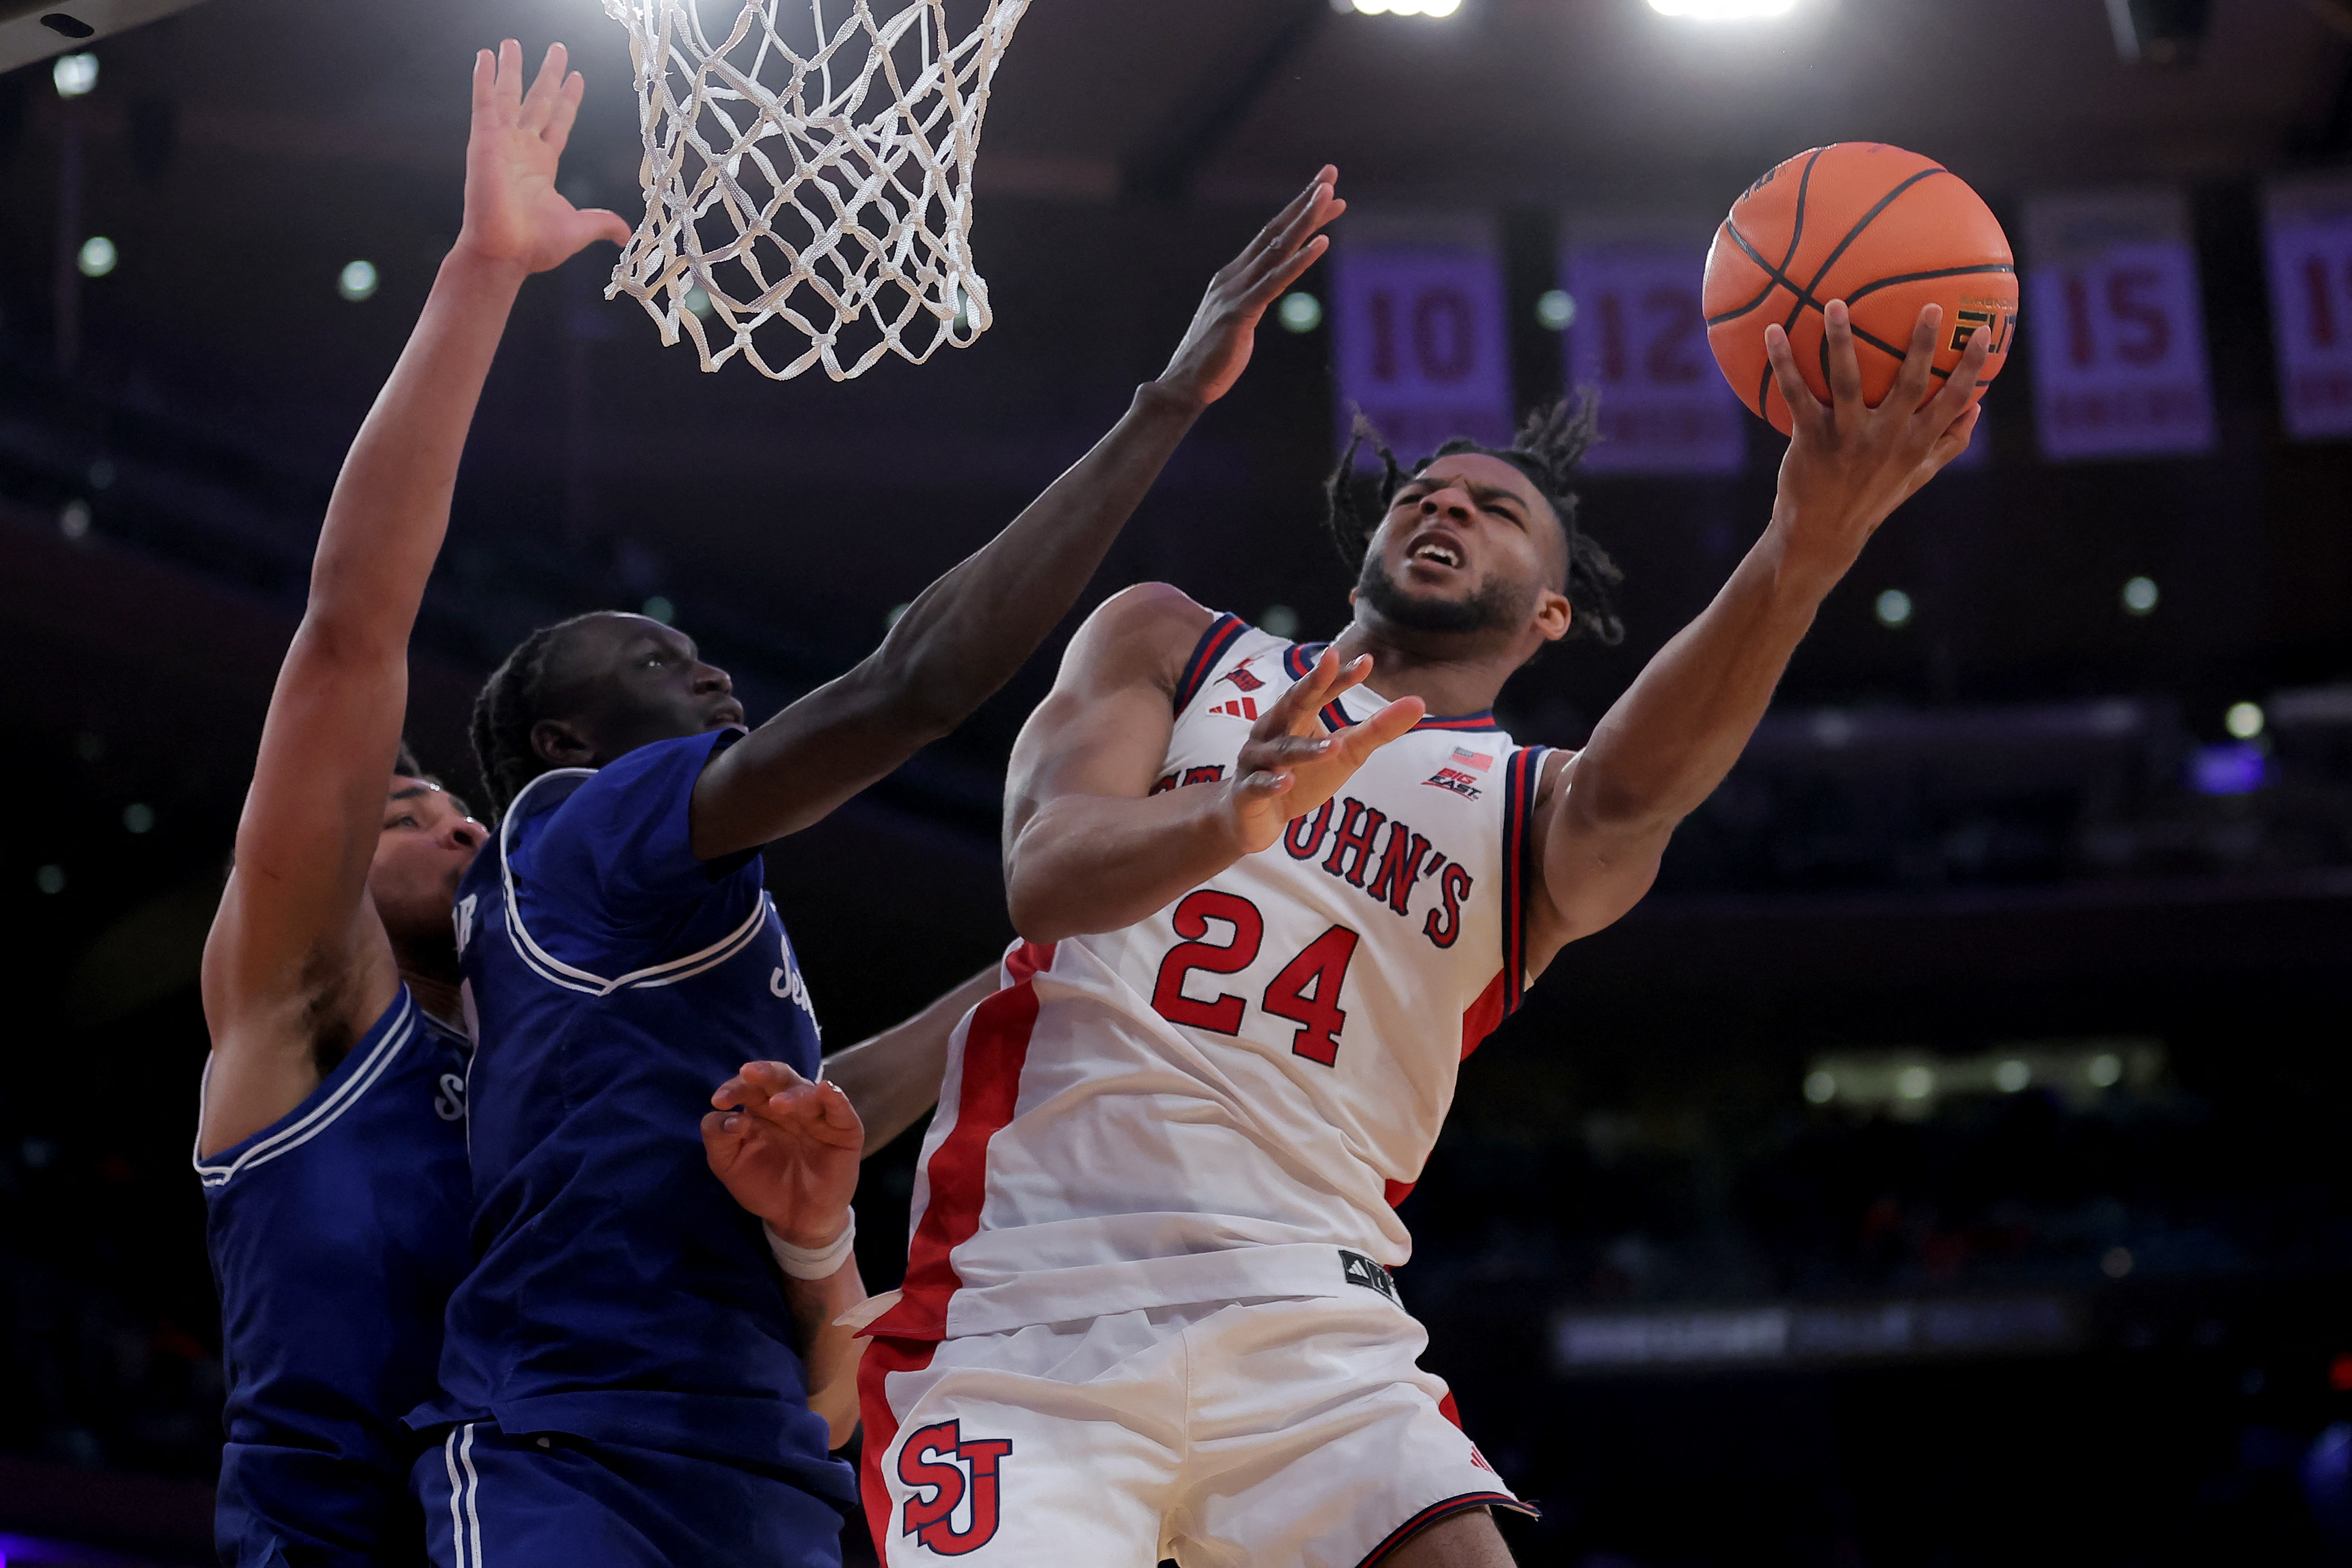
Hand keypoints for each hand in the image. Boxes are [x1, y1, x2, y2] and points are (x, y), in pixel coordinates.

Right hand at [456, 40, 632, 276]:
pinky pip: (484, 103)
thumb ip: (602, 223)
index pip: (558, 122)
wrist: (506, 251)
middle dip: (547, 75)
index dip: (568, 99)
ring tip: (511, 43)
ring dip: (511, 69)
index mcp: (543, 165)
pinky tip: (484, 56)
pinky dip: (483, 79)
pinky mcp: (484, 141)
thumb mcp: (580, 228)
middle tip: (557, 50)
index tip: (575, 77)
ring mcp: (502, 143)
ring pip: (509, 96)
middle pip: (539, 101)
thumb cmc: (536, 245)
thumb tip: (625, 235)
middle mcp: (522, 149)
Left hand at [702, 1062, 862, 1248]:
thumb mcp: (729, 1165)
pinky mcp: (844, 1130)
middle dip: (764, 1072)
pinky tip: (825, 1089)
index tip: (720, 1101)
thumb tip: (728, 1116)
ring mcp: (818, 1116)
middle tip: (748, 1072)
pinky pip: (841, 1108)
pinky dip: (834, 1097)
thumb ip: (719, 1138)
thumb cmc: (763, 1187)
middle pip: (779, 1078)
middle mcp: (790, 1107)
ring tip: (778, 1104)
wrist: (797, 1220)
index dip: (734, 1088)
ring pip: (808, 1092)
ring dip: (793, 1094)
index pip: (749, 1087)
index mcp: (761, 1110)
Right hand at [1155, 167, 1345, 409]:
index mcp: (1232, 277)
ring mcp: (1236, 293)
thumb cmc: (1211, 360)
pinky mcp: (1240, 314)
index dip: (1298, 213)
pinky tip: (1322, 243)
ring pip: (1277, 248)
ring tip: (1329, 195)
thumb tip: (1266, 293)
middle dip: (1304, 200)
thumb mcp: (1237, 322)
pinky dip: (1299, 261)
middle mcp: (1233, 277)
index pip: (1271, 237)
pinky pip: (1275, 282)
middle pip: (1276, 231)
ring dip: (1305, 220)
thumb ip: (1251, 301)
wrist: (1184, 386)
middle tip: (1331, 173)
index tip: (1325, 194)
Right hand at [1224, 648, 1423, 852]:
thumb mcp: (1344, 752)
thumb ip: (1377, 729)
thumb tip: (1419, 702)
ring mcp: (1257, 762)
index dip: (1340, 677)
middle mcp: (1272, 732)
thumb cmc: (1300, 776)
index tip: (1366, 661)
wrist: (1253, 818)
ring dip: (1305, 749)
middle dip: (1311, 684)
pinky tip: (1286, 781)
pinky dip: (1271, 783)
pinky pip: (1258, 785)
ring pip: (1282, 751)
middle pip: (1293, 705)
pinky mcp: (1247, 793)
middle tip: (1330, 663)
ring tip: (1333, 746)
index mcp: (1295, 717)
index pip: (1319, 692)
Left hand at [1762, 298, 1989, 588]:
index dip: (1971, 367)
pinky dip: (1784, 362)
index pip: (1953, 401)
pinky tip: (1774, 331)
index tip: (1983, 330)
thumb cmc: (1872, 498)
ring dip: (1841, 340)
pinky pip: (1796, 394)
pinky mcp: (1810, 439)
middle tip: (1932, 304)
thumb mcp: (1917, 476)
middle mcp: (1886, 439)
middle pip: (1911, 384)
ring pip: (1846, 381)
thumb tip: (1978, 406)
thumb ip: (1948, 443)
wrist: (1822, 534)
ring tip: (1835, 303)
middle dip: (1923, 344)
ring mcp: (1847, 439)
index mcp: (1915, 444)